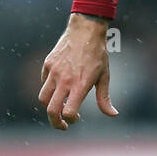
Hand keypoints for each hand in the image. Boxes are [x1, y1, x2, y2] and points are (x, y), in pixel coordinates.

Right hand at [39, 13, 118, 130]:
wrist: (85, 30)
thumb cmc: (98, 54)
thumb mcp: (104, 77)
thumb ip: (104, 98)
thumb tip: (113, 114)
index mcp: (80, 85)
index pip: (68, 111)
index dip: (71, 120)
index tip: (76, 118)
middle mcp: (65, 80)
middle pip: (51, 110)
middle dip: (55, 122)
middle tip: (62, 125)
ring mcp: (54, 72)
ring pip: (43, 98)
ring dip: (50, 106)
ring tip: (59, 107)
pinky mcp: (48, 64)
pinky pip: (44, 82)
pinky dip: (49, 90)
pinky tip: (59, 88)